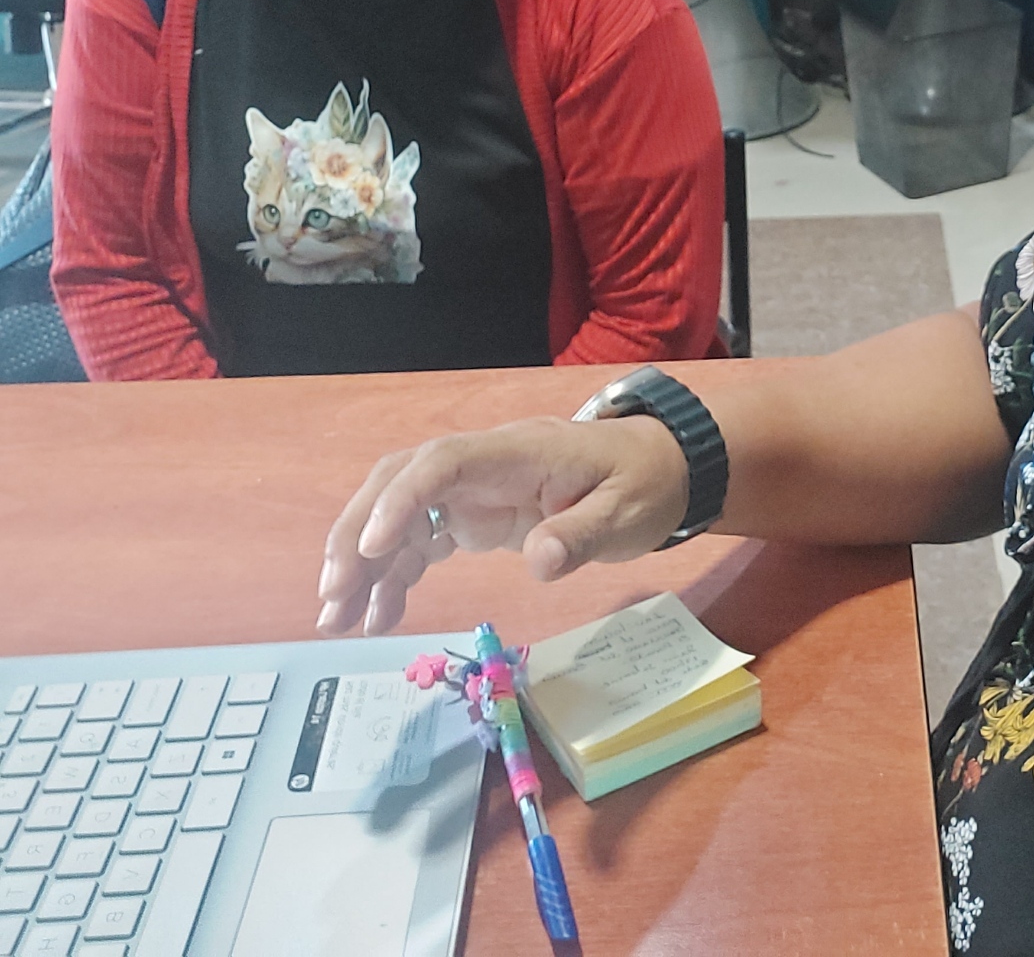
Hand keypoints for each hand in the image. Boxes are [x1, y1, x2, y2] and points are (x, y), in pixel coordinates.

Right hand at [316, 414, 689, 635]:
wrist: (663, 468)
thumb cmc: (645, 481)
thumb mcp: (628, 510)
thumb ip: (583, 533)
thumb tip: (542, 560)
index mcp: (518, 452)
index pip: (444, 462)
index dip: (402, 499)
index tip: (372, 548)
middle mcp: (485, 465)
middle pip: (402, 482)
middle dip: (359, 531)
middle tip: (333, 593)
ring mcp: (477, 490)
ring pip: (402, 513)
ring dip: (363, 561)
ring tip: (337, 619)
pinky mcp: (478, 516)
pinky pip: (423, 539)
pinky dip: (395, 575)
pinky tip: (379, 615)